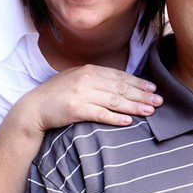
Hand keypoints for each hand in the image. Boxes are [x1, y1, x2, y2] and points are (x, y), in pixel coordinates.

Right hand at [15, 65, 162, 136]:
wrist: (33, 108)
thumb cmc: (57, 95)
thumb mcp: (77, 80)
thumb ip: (97, 80)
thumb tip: (121, 84)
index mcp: (90, 70)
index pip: (120, 76)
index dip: (138, 82)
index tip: (153, 88)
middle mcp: (87, 79)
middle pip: (121, 88)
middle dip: (142, 95)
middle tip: (159, 100)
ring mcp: (81, 94)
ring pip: (115, 100)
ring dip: (134, 106)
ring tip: (150, 111)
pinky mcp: (75, 109)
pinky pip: (100, 114)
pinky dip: (115, 117)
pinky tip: (128, 121)